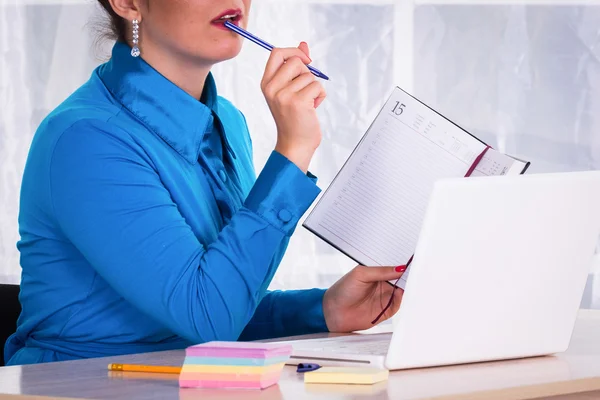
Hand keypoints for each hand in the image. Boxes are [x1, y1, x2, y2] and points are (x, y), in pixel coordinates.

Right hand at [261, 42, 326, 172]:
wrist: (295, 144)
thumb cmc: (293, 118)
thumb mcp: (289, 90)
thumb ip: (295, 67)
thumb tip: (304, 44)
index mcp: (266, 83)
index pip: (277, 53)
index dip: (294, 52)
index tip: (306, 60)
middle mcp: (272, 88)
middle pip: (296, 61)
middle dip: (307, 73)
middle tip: (304, 90)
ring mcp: (284, 95)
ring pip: (309, 76)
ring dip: (314, 88)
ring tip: (308, 103)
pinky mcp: (298, 102)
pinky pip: (317, 86)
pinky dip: (320, 95)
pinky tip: (313, 108)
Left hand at [322, 265, 405, 332]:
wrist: (333, 312)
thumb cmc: (342, 290)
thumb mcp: (360, 274)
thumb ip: (381, 272)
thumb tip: (400, 269)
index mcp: (377, 273)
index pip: (394, 268)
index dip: (402, 266)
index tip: (412, 262)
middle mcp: (383, 285)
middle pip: (401, 279)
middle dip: (409, 276)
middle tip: (417, 270)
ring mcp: (385, 298)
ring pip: (403, 291)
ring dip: (408, 287)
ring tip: (413, 280)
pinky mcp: (386, 311)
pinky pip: (398, 304)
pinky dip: (403, 299)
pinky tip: (403, 292)